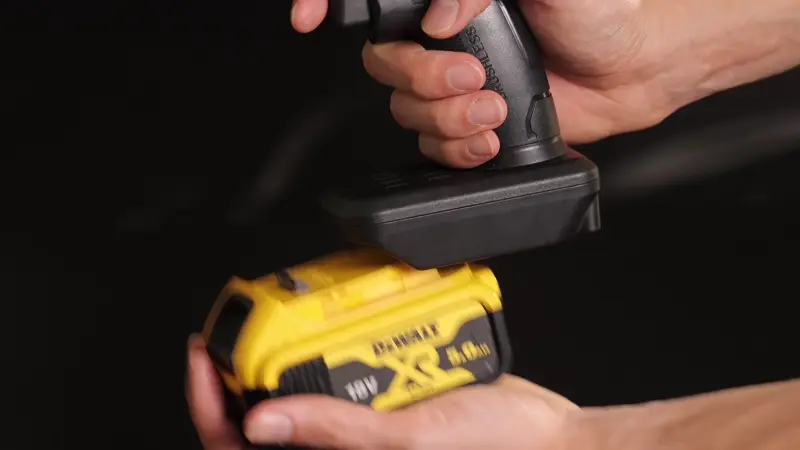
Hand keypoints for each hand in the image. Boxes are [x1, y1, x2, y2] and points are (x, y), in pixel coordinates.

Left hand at [187, 334, 582, 448]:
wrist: (549, 435)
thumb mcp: (410, 441)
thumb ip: (339, 433)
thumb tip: (265, 423)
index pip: (243, 448)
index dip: (210, 408)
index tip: (205, 358)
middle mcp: (341, 449)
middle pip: (265, 412)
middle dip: (248, 368)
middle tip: (242, 323)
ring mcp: (361, 423)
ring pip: (303, 386)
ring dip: (293, 350)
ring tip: (291, 314)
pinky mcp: (384, 398)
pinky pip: (345, 371)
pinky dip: (337, 343)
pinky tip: (344, 319)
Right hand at [290, 0, 668, 167]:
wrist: (632, 70)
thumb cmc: (601, 13)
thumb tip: (438, 18)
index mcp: (453, 1)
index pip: (380, 1)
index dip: (330, 3)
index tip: (308, 18)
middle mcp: (445, 37)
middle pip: (383, 63)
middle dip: (422, 79)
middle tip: (472, 76)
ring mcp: (454, 82)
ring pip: (405, 110)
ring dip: (446, 117)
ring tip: (495, 107)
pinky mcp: (469, 121)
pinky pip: (432, 145)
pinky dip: (457, 147)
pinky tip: (490, 136)